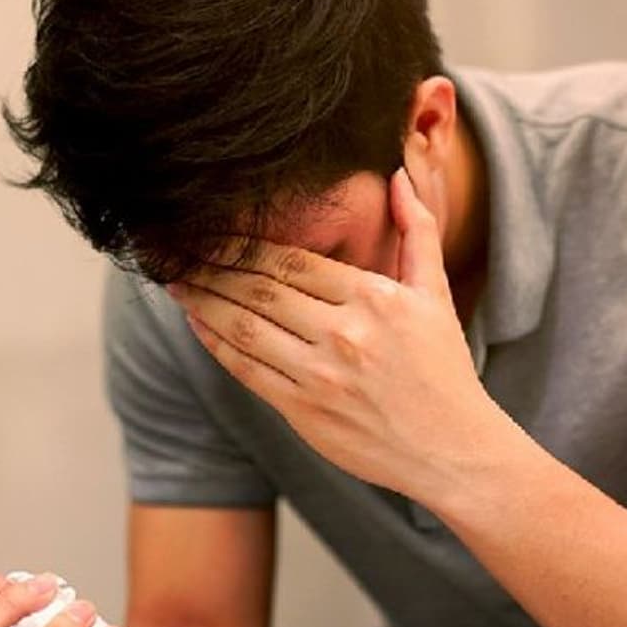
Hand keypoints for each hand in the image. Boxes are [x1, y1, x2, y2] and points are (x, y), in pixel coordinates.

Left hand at [167, 165, 502, 497]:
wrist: (451, 449)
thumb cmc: (443, 371)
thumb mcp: (436, 294)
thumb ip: (418, 231)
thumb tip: (400, 176)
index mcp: (372, 298)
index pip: (292, 261)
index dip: (245, 244)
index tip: (212, 231)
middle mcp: (343, 333)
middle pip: (260, 289)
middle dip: (213, 268)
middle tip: (178, 250)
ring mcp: (319, 375)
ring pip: (245, 327)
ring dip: (203, 301)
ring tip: (175, 281)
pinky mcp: (302, 411)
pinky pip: (247, 370)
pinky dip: (216, 343)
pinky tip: (197, 322)